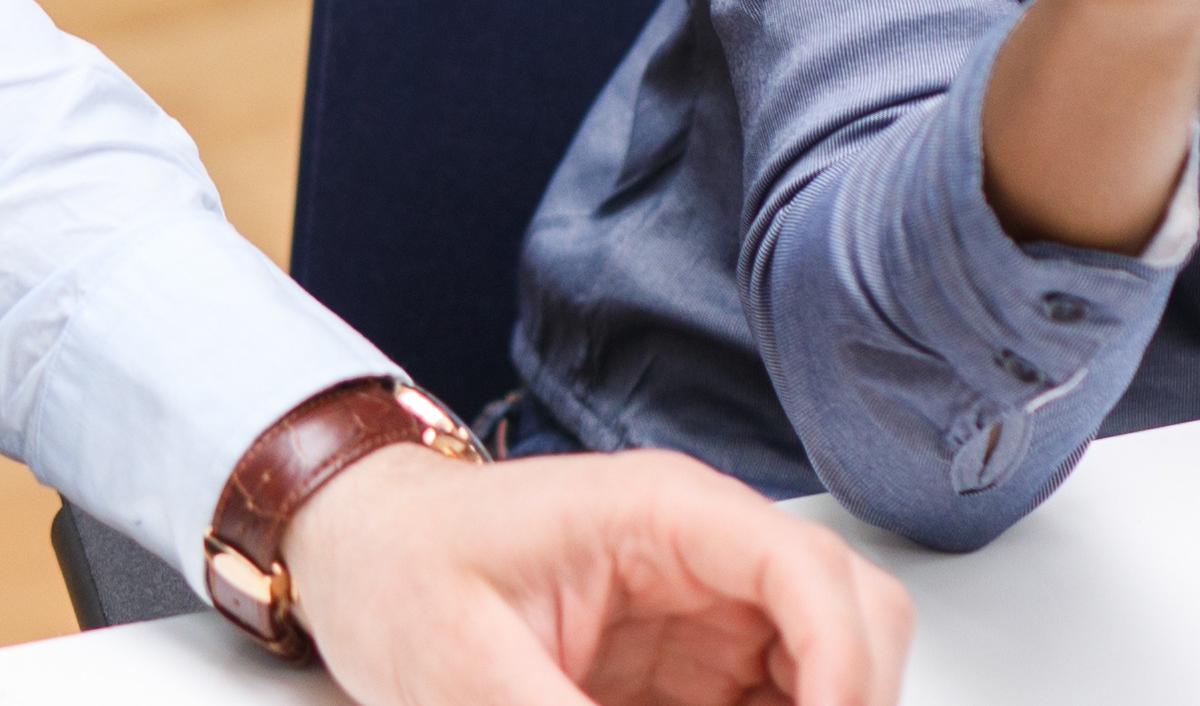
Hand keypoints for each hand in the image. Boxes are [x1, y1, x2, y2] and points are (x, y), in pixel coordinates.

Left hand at [284, 443, 908, 705]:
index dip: (841, 662)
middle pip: (848, 616)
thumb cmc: (396, 568)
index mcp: (658, 513)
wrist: (351, 555)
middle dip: (847, 694)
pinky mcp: (689, 667)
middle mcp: (700, 552)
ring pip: (823, 669)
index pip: (803, 569)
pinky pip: (772, 704)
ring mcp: (702, 610)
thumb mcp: (466, 667)